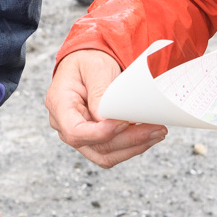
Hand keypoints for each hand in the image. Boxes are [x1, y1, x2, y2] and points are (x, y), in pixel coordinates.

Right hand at [45, 49, 165, 167]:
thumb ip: (100, 92)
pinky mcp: (93, 139)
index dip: (100, 133)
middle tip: (156, 129)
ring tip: (157, 133)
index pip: (75, 131)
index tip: (124, 123)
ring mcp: (79, 135)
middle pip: (95, 146)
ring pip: (105, 155)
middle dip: (128, 140)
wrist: (87, 63)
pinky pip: (111, 152)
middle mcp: (63, 124)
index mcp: (59, 103)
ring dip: (133, 148)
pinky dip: (131, 147)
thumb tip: (107, 121)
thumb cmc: (88, 60)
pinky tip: (148, 136)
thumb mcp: (95, 67)